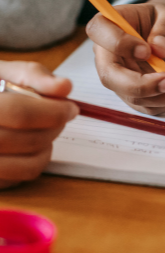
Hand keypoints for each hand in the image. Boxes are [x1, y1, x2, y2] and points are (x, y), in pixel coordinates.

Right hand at [0, 61, 77, 188]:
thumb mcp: (4, 72)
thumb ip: (33, 76)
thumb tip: (64, 87)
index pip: (20, 114)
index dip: (53, 111)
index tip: (71, 107)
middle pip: (27, 141)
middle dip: (54, 127)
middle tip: (62, 116)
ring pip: (29, 165)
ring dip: (47, 146)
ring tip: (45, 130)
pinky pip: (21, 179)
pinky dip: (34, 162)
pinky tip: (28, 145)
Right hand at [86, 0, 164, 114]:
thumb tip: (159, 47)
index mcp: (109, 25)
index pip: (100, 33)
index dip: (119, 44)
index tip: (146, 50)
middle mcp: (108, 55)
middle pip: (111, 77)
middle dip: (142, 86)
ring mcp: (121, 78)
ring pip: (135, 97)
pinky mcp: (137, 94)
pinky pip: (152, 106)